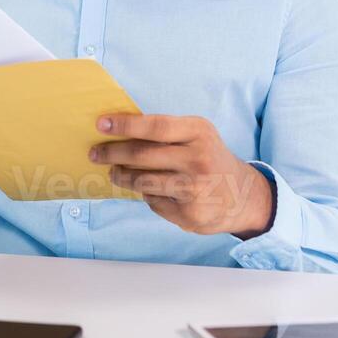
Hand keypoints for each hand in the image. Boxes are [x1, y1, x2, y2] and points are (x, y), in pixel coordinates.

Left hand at [89, 114, 272, 238]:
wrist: (242, 195)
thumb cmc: (209, 158)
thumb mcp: (197, 136)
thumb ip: (165, 133)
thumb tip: (117, 130)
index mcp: (199, 132)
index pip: (155, 126)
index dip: (125, 125)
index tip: (101, 124)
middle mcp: (198, 160)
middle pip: (143, 155)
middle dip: (112, 153)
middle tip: (94, 153)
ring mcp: (194, 189)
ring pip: (143, 182)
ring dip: (122, 176)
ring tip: (114, 172)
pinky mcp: (190, 214)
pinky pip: (153, 201)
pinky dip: (146, 194)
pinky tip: (149, 190)